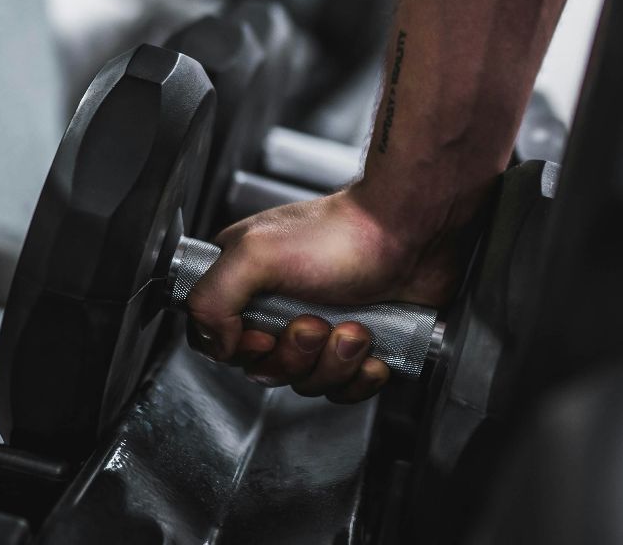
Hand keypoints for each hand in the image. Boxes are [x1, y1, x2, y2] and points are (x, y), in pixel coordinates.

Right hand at [184, 189, 467, 402]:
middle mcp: (279, 306)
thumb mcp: (256, 253)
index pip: (215, 341)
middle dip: (295, 355)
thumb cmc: (342, 234)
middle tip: (315, 322)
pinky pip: (346, 388)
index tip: (264, 336)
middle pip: (265, 369)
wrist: (411, 233)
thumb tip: (217, 344)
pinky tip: (373, 348)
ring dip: (333, 362)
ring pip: (308, 382)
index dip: (240, 351)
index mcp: (247, 282)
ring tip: (354, 327)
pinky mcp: (357, 346)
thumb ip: (211, 298)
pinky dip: (361, 376)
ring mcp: (321, 328)